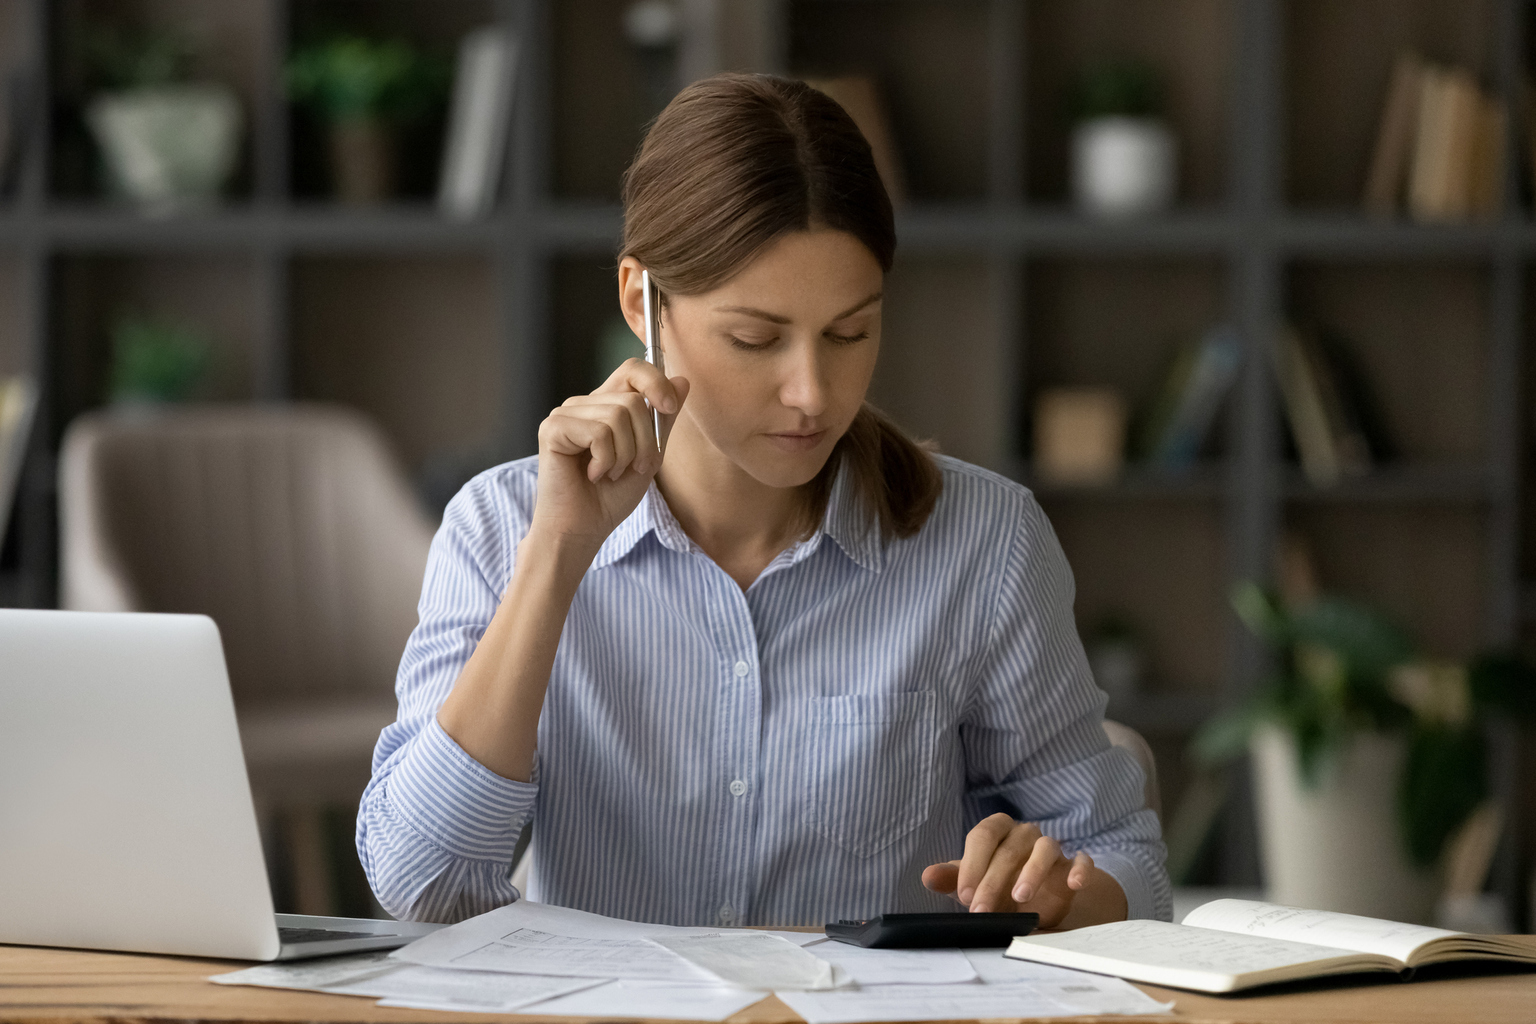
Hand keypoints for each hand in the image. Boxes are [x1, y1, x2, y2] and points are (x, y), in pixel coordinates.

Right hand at [532, 358, 688, 547]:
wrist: (583, 529)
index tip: (669, 408)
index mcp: (606, 406)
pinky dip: (606, 460)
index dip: (656, 382)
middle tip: (631, 468)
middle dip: (645, 441)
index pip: (633, 369)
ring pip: (618, 415)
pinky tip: (593, 475)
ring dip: (625, 454)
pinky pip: (599, 432)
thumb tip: (682, 380)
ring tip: (610, 473)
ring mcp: (566, 414)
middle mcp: (584, 404)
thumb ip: (663, 420)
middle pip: (633, 399)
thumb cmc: (611, 497)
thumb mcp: (649, 456)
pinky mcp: (553, 428)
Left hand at [921, 813, 1094, 927]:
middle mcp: (1024, 833)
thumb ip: (951, 877)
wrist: (1033, 898)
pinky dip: (1079, 869)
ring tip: (1020, 897)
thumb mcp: (971, 882)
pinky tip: (1074, 884)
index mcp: (997, 829)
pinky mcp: (1072, 864)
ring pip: (1045, 849)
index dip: (972, 864)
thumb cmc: (995, 883)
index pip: (982, 835)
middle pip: (1009, 849)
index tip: (964, 894)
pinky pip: (1081, 860)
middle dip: (992, 881)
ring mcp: (1050, 847)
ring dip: (1032, 871)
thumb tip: (928, 876)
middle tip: (981, 910)